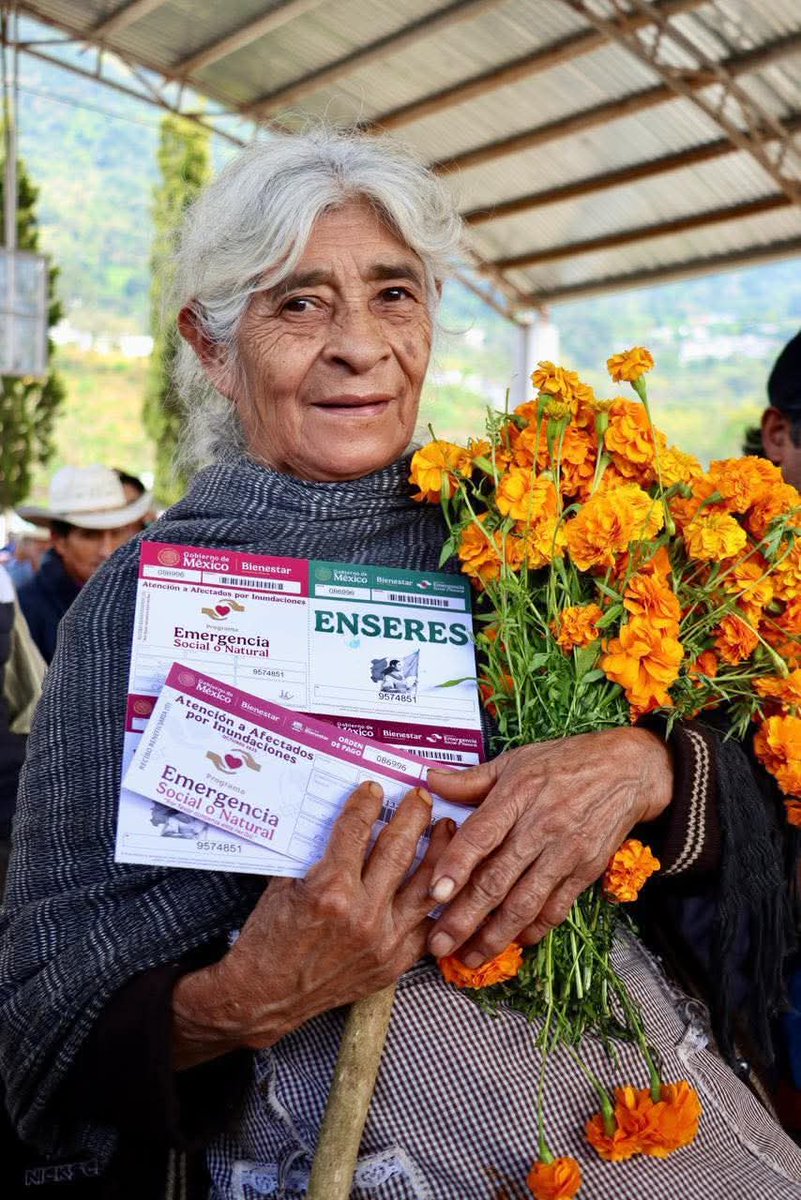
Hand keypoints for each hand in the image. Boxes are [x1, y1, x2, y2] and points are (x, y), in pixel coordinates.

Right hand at [173, 781, 452, 1065]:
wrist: (266, 996)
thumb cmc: (270, 938)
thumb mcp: (286, 885)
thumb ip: (317, 854)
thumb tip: (343, 822)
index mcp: (330, 890)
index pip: (356, 831)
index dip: (366, 803)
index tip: (374, 789)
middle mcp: (363, 914)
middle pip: (398, 849)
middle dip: (412, 816)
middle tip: (419, 797)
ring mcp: (384, 941)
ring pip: (425, 885)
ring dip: (439, 851)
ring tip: (446, 828)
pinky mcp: (394, 963)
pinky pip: (426, 924)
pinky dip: (436, 899)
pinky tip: (444, 879)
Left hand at [425, 727, 671, 967]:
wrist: (628, 769)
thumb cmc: (566, 761)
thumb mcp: (516, 760)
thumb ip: (472, 779)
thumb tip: (430, 780)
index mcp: (517, 795)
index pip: (481, 836)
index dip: (456, 866)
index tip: (434, 894)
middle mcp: (540, 827)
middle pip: (498, 879)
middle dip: (465, 917)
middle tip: (438, 944)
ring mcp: (565, 852)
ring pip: (525, 902)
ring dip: (495, 935)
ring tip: (469, 957)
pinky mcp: (585, 870)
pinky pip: (556, 907)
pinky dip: (534, 929)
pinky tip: (513, 944)